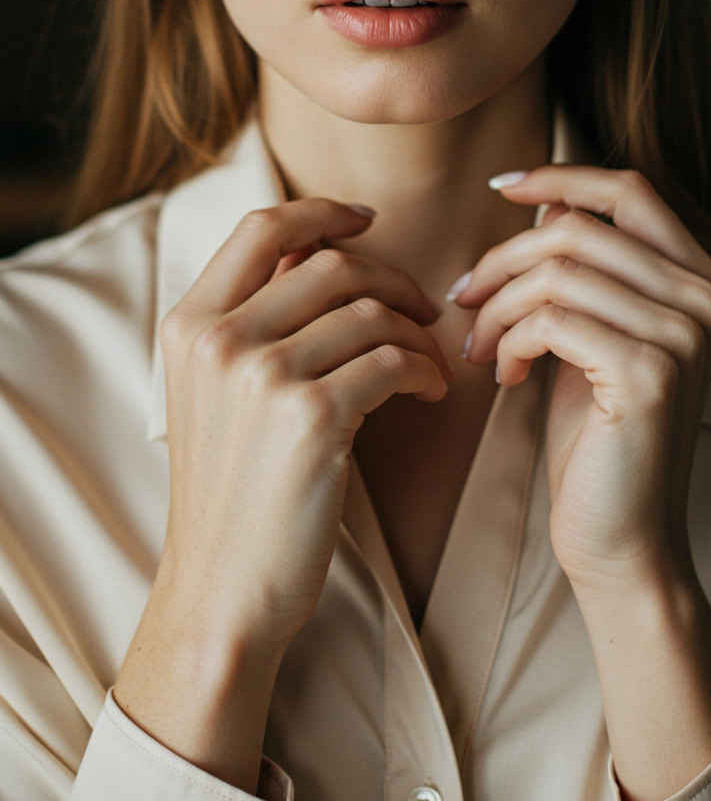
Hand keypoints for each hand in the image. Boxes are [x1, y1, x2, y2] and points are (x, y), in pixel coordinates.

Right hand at [115, 197, 446, 790]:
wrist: (224, 589)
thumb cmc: (233, 490)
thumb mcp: (213, 391)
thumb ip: (252, 320)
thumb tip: (322, 251)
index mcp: (188, 323)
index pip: (262, 226)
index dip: (322, 211)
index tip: (366, 219)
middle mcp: (218, 340)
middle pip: (331, 264)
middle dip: (391, 278)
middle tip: (424, 309)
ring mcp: (261, 377)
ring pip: (370, 312)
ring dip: (416, 333)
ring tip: (429, 363)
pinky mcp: (311, 420)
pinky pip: (392, 361)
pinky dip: (425, 370)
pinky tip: (431, 391)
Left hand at [454, 166, 710, 590]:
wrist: (622, 538)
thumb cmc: (597, 437)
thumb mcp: (589, 335)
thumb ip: (582, 269)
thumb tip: (548, 202)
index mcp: (697, 278)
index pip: (628, 189)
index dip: (559, 176)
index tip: (499, 187)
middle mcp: (702, 298)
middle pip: (575, 228)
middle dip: (501, 260)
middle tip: (463, 300)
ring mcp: (682, 334)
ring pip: (553, 273)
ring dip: (496, 308)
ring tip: (478, 347)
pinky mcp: (647, 372)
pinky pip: (548, 320)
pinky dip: (507, 341)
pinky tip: (503, 376)